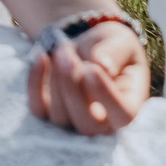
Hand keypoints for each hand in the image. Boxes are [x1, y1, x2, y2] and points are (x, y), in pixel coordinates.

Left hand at [27, 20, 147, 134]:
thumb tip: (103, 66)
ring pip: (60, 117)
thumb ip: (114, 53)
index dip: (107, 96)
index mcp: (130, 107)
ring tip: (61, 49)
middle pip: (87, 124)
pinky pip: (38, 108)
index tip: (91, 69)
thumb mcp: (120, 42)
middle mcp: (105, 124)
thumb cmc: (112, 47)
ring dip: (56, 81)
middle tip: (66, 55)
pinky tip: (41, 56)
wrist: (88, 47)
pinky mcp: (49, 113)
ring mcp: (74, 122)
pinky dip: (35, 83)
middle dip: (72, 88)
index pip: (124, 115)